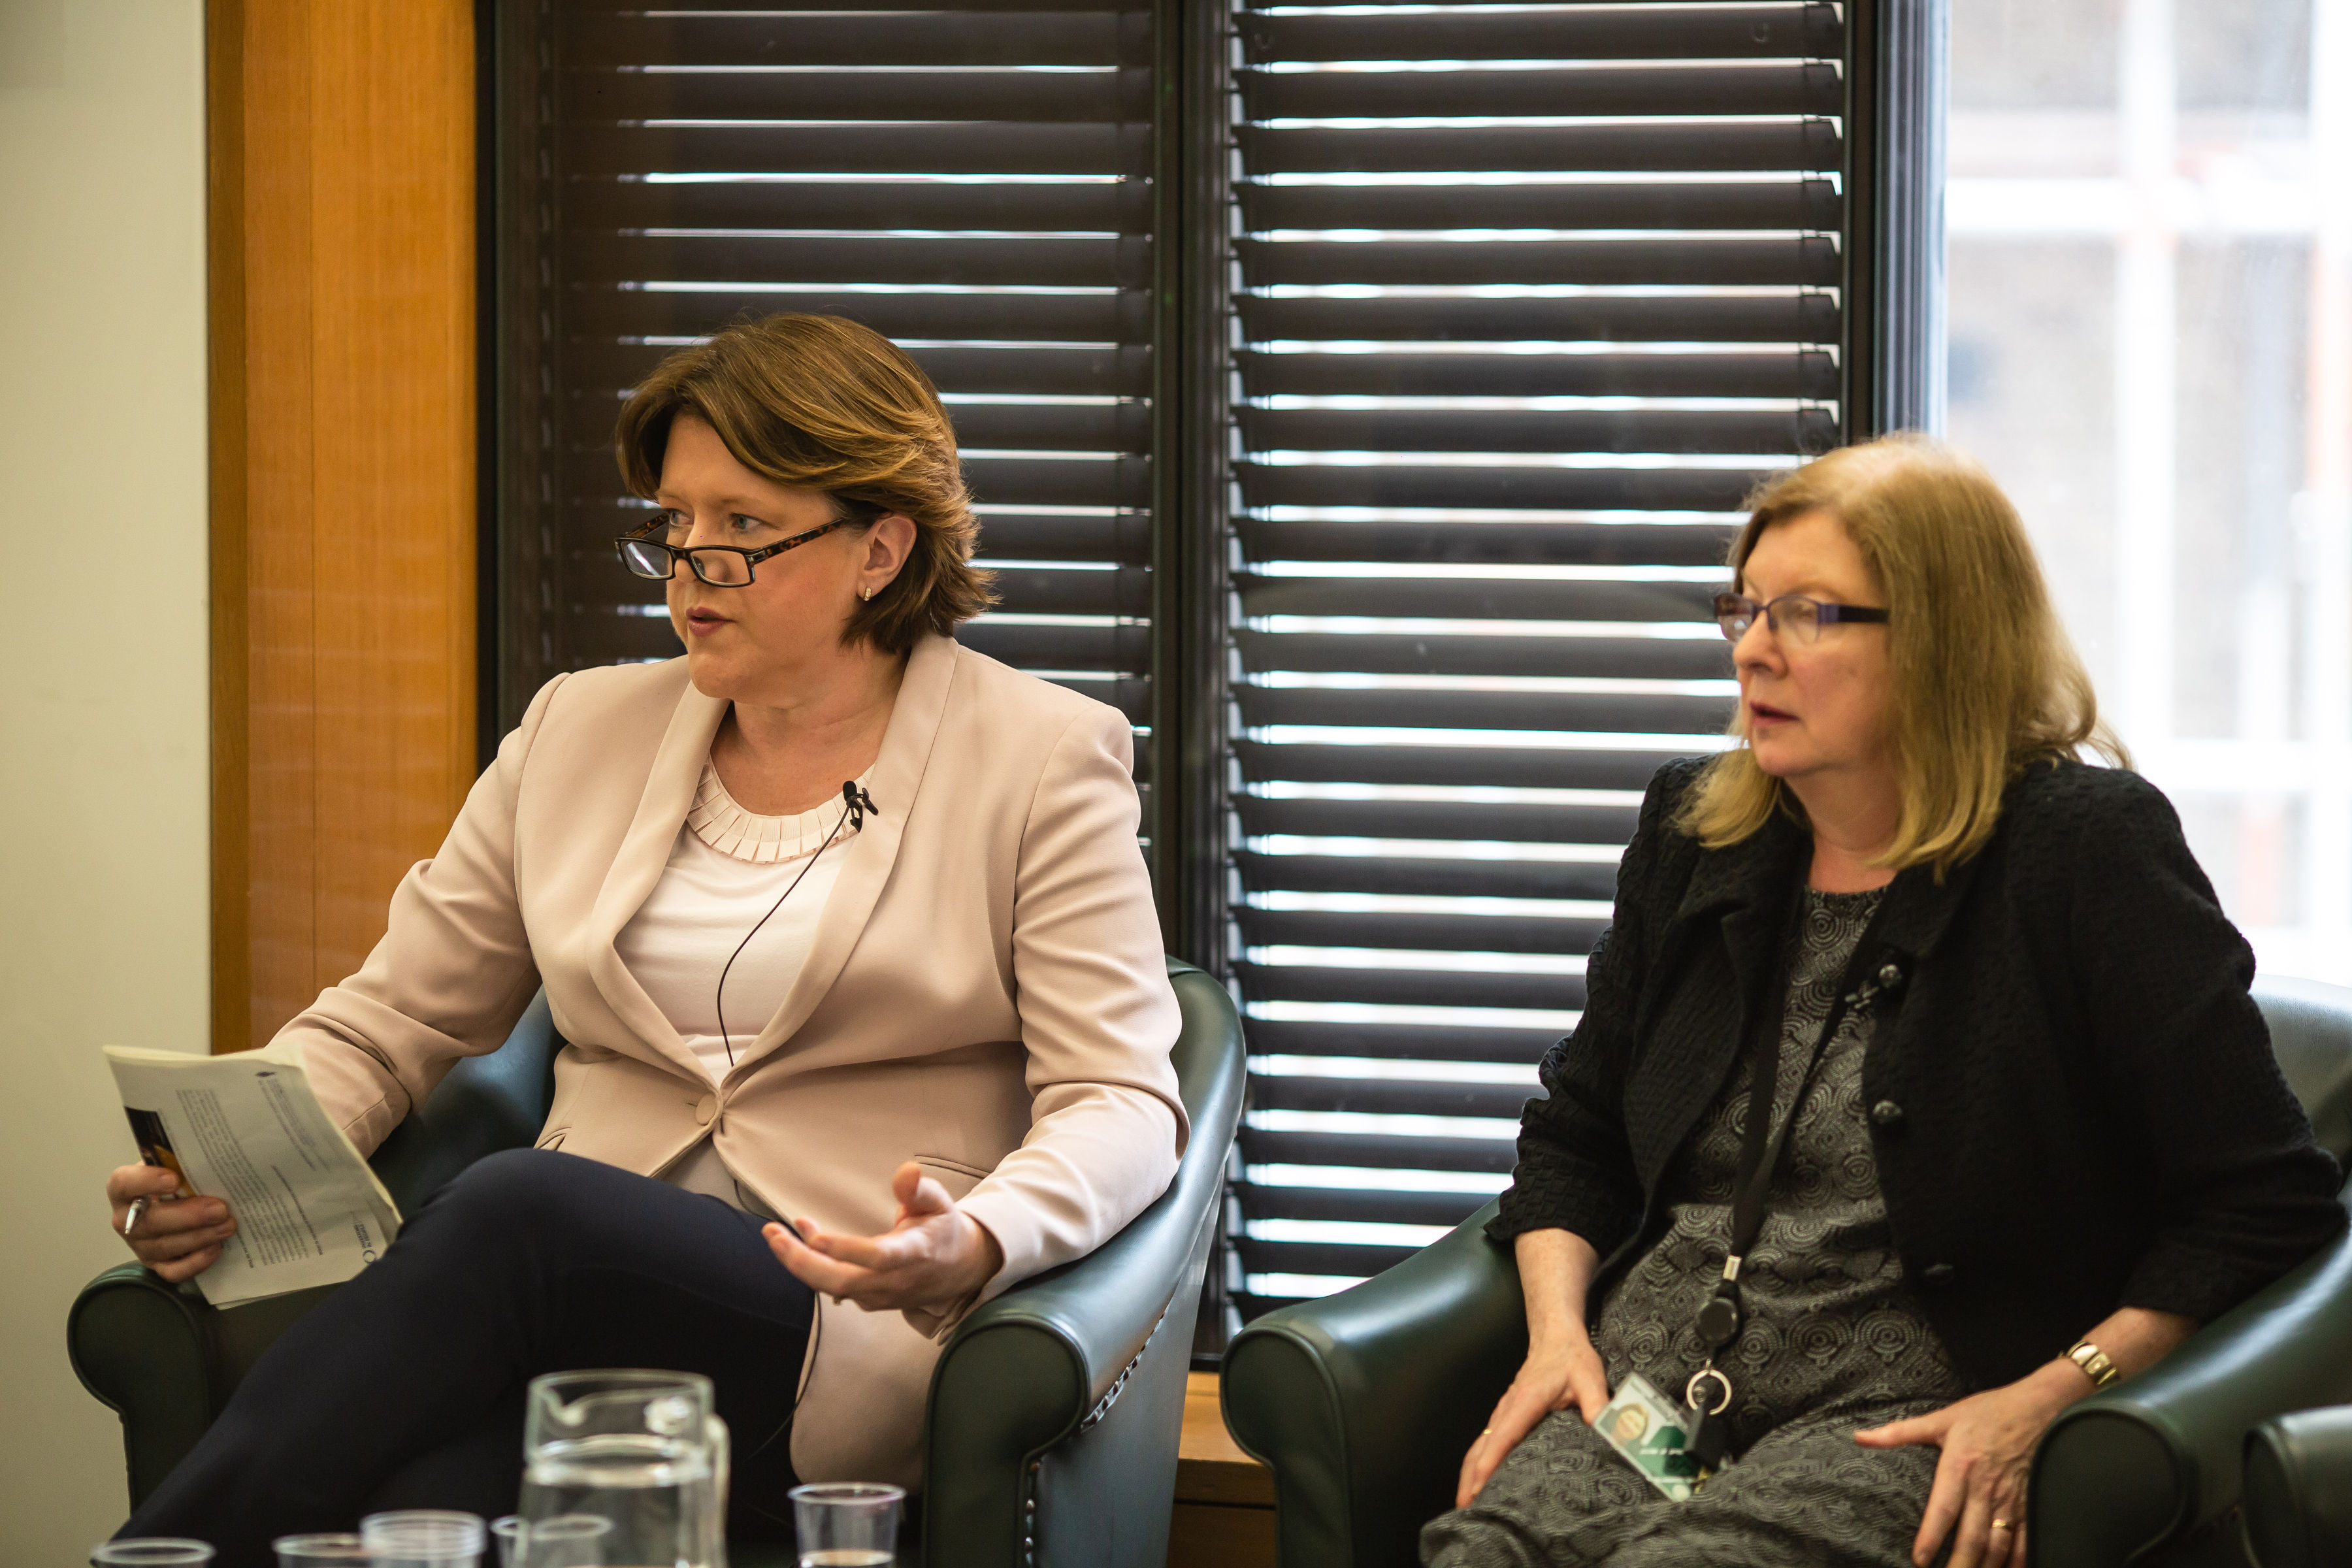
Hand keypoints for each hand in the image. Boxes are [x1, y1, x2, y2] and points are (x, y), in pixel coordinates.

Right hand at [107, 1164, 235, 1281]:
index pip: (123, 1184)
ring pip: (163, 1247)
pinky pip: (172, 1271)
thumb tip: (211, 1152)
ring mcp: (139, 1244)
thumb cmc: (175, 1178)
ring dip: (199, 1237)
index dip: (145, 1182)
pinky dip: (195, 1262)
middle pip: (148, 1222)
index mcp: (124, 1189)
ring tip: (227, 1225)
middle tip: (220, 1209)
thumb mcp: (174, 1164)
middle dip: (188, 1217)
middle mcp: (126, 1219)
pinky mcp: (155, 1264)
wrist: (173, 1201)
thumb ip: (182, 1159)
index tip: (174, 1179)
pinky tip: (215, 1247)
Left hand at [764, 1161, 1004, 1312]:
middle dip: (801, 1261)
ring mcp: (880, 1295)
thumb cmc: (943, 1230)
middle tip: (772, 1234)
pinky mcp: (869, 1300)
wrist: (960, 1271)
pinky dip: (811, 1267)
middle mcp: (894, 1280)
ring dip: (799, 1262)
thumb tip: (906, 1170)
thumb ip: (920, 1189)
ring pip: (832, 1287)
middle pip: (841, 1281)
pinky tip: (797, 1243)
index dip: (844, 1249)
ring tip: (773, 1234)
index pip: (877, 1257)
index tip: (812, 1233)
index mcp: (914, 1253)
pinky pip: (834, 1288)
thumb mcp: (939, 1202)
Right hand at [1456, 1336, 1609, 1507]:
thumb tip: (1609, 1435)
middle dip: (1470, 1478)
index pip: (1503, 1436)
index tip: (1479, 1486)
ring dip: (1468, 1473)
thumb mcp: (1590, 1377)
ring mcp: (1502, 1412)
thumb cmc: (1572, 1358)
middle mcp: (1507, 1408)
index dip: (1490, 1462)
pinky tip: (1477, 1481)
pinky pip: (1483, 1442)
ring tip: (1466, 1503)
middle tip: (1465, 1510)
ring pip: (1477, 1445)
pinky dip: (1475, 1463)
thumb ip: (1599, 1406)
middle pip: (1480, 1446)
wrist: (1554, 1336)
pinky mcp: (1504, 1415)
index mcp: (1525, 1401)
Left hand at [1854, 1365, 2078, 1567]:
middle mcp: (1985, 1488)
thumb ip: (1899, 1432)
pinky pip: (2025, 1540)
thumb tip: (1860, 1437)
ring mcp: (2011, 1499)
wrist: (2039, 1406)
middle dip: (1959, 1564)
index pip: (1942, 1510)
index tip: (1919, 1560)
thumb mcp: (1941, 1419)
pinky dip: (2018, 1561)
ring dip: (1986, 1566)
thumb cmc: (1988, 1412)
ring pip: (1998, 1544)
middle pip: (1971, 1537)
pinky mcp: (2031, 1503)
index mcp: (1959, 1467)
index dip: (1930, 1538)